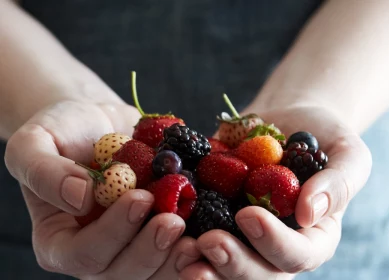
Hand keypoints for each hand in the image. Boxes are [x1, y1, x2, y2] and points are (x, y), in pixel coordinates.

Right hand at [5, 101, 200, 278]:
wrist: (98, 123)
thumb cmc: (62, 132)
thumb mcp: (35, 143)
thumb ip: (43, 172)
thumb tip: (78, 197)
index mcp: (61, 241)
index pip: (84, 254)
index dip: (113, 233)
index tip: (139, 198)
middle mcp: (98, 251)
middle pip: (124, 272)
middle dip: (152, 250)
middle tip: (175, 222)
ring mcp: (131, 245)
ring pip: (156, 270)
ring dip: (179, 258)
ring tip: (201, 236)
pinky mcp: (158, 233)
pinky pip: (179, 250)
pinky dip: (199, 244)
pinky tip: (216, 230)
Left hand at [179, 104, 371, 278]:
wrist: (286, 121)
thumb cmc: (323, 136)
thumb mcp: (346, 152)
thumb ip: (339, 182)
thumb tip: (311, 213)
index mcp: (313, 238)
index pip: (298, 256)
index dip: (273, 243)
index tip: (249, 215)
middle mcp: (276, 246)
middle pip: (257, 274)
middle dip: (233, 263)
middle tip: (207, 243)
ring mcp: (243, 236)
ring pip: (224, 268)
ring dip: (202, 265)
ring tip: (180, 252)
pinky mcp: (215, 218)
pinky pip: (197, 238)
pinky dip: (178, 240)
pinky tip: (162, 230)